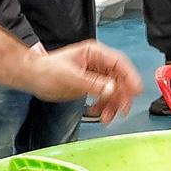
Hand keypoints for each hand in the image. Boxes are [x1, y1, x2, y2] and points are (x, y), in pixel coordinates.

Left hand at [26, 40, 141, 122]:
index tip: (136, 90)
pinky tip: (99, 113)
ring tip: (108, 116)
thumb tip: (111, 89)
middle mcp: (97, 63)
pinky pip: (104, 97)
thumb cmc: (46, 70)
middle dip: (122, 95)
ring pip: (113, 90)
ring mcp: (95, 75)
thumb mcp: (71, 77)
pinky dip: (104, 107)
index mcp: (95, 53)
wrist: (33, 77)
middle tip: (123, 109)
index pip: (120, 63)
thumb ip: (93, 84)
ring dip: (114, 104)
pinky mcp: (90, 86)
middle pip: (120, 79)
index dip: (130, 77)